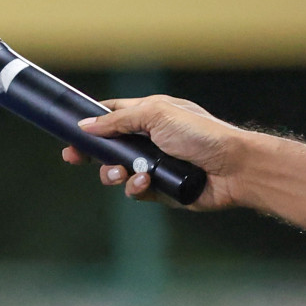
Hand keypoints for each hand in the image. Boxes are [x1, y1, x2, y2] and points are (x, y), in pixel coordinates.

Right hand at [61, 95, 252, 209]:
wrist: (234, 169)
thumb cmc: (202, 135)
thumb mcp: (157, 114)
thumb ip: (119, 120)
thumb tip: (87, 124)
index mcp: (149, 115)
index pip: (112, 115)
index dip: (90, 123)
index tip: (71, 132)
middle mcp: (150, 140)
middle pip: (108, 146)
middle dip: (91, 153)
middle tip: (74, 158)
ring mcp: (154, 165)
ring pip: (117, 171)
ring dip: (113, 173)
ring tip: (122, 174)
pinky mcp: (160, 189)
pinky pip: (135, 191)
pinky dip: (135, 188)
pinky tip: (145, 184)